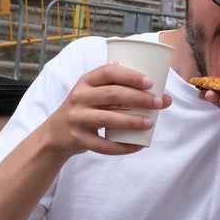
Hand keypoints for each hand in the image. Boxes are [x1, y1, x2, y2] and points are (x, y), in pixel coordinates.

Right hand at [40, 62, 171, 156]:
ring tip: (150, 123)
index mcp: (86, 81)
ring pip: (107, 119)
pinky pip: (102, 145)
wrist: (56, 133)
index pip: (107, 72)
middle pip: (111, 95)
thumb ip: (121, 91)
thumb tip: (163, 96)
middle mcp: (79, 97)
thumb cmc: (87, 108)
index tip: (150, 82)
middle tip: (158, 103)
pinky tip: (137, 146)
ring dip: (131, 121)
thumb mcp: (95, 93)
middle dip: (138, 98)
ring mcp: (76, 118)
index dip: (130, 76)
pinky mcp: (78, 138)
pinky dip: (121, 147)